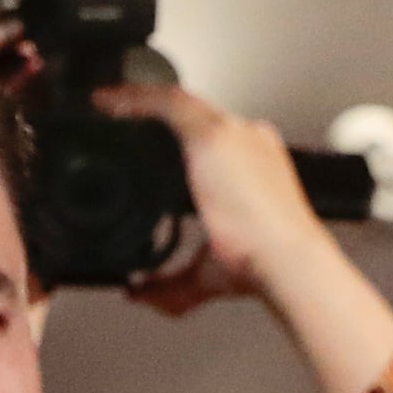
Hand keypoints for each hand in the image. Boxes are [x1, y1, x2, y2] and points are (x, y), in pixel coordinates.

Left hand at [105, 81, 392, 392]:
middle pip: (196, 118)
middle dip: (158, 120)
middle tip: (120, 124)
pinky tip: (107, 102)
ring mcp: (233, 133)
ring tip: (107, 105)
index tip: (154, 152)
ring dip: (140, 101)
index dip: (182, 144)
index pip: (215, 144)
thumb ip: (171, 285)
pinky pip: (166, 101)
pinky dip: (133, 99)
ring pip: (180, 103)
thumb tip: (140, 293)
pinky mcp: (213, 133)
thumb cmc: (262, 264)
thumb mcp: (208, 275)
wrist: (285, 258)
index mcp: (257, 166)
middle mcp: (248, 140)